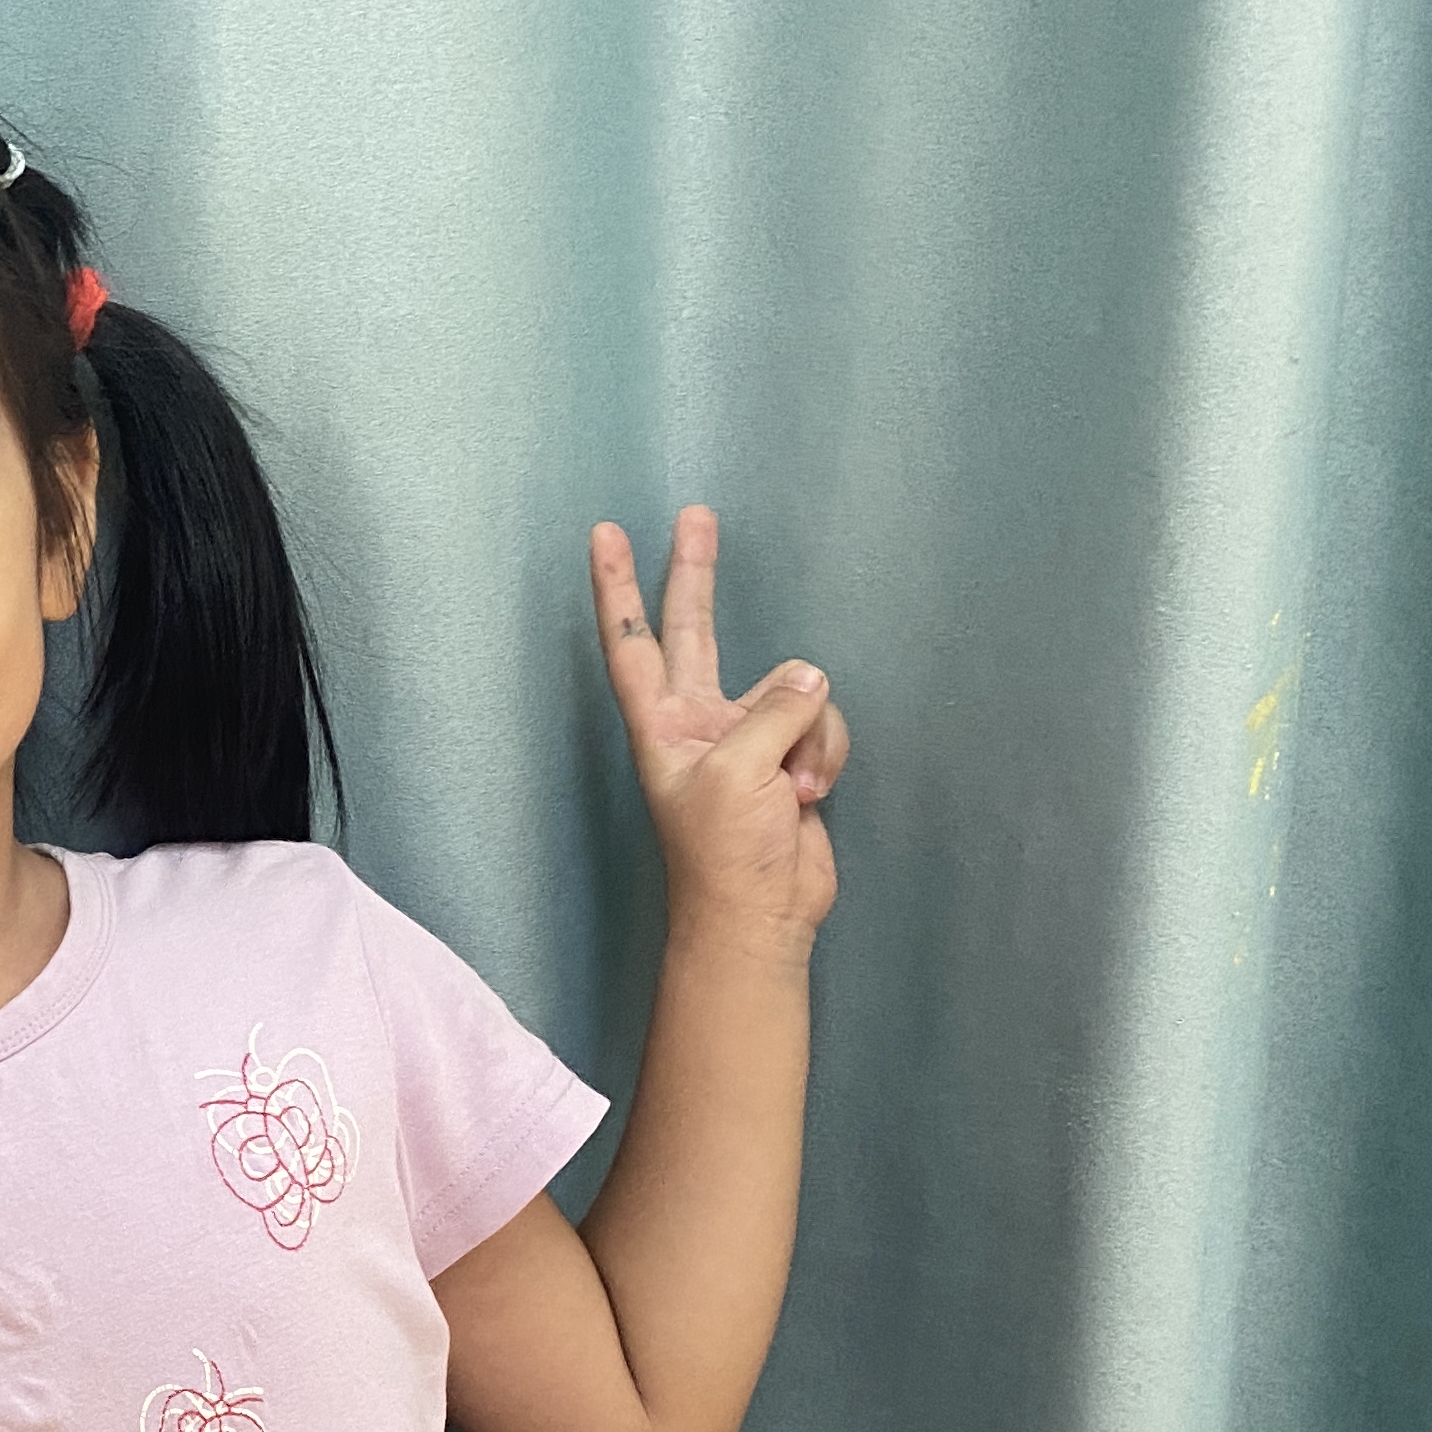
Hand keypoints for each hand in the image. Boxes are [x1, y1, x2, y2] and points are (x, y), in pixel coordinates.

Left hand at [591, 506, 846, 945]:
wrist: (761, 916)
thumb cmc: (725, 852)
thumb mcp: (739, 770)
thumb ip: (774, 710)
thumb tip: (809, 679)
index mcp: (661, 724)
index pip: (631, 642)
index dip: (617, 589)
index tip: (605, 535)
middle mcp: (698, 721)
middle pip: (696, 630)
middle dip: (696, 574)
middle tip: (696, 515)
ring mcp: (747, 737)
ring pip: (794, 689)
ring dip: (808, 734)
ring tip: (792, 789)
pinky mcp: (791, 758)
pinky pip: (824, 725)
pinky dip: (827, 756)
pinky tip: (811, 795)